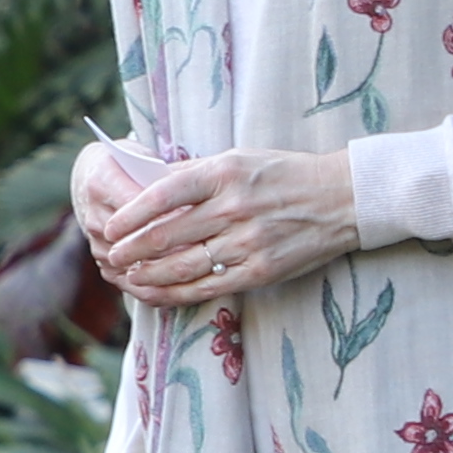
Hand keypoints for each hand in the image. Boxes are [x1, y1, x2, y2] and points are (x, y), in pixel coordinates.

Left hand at [90, 143, 360, 310]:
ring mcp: (247, 242)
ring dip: (149, 275)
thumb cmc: (284, 174)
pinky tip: (157, 293)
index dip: (131, 214)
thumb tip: (147, 185)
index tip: (112, 225)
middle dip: (133, 249)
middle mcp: (233, 207)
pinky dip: (177, 293)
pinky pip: (208, 286)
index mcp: (224, 173)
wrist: (341, 198)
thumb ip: (196, 174)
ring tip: (128, 276)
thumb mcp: (239, 159)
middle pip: (169, 234)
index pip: (163, 194)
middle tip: (111, 256)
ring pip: (184, 265)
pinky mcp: (259, 270)